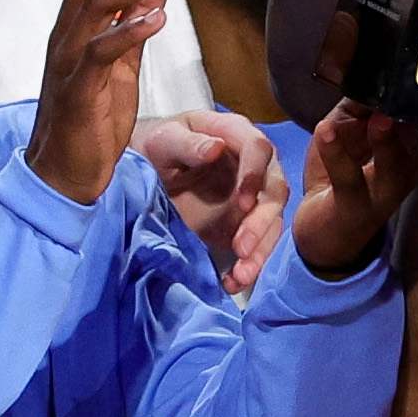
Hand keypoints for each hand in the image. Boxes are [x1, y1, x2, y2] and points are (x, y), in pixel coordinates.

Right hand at [26, 0, 182, 205]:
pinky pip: (100, 52)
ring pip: (95, 4)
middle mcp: (66, 33)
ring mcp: (68, 60)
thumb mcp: (122, 62)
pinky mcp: (78, 91)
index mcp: (75, 23)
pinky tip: (160, 18)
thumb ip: (135, 19)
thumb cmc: (92, 118)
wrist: (64, 175)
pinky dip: (129, 31)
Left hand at [137, 109, 280, 292]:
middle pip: (274, 191)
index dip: (255, 175)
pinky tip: (232, 281)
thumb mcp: (163, 140)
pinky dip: (246, 266)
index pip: (259, 149)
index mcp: (235, 135)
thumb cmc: (154, 147)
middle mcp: (253, 166)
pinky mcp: (242, 225)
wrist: (144, 173)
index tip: (243, 202)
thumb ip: (188, 143)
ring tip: (242, 274)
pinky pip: (255, 246)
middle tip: (242, 247)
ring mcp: (251, 197)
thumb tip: (216, 149)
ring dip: (260, 251)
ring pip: (270, 223)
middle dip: (262, 222)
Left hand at [293, 101, 417, 275]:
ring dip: (387, 141)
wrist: (320, 232)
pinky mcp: (352, 205)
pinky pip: (346, 177)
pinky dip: (336, 153)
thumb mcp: (354, 131)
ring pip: (391, 165)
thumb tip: (374, 66)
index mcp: (414, 155)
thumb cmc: (344, 172)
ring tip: (382, 118)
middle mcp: (406, 174)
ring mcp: (381, 192)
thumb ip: (363, 102)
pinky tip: (326, 129)